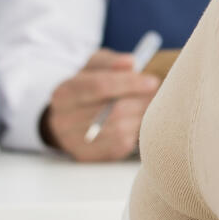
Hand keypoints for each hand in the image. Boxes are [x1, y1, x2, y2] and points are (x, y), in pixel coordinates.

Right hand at [39, 49, 160, 161]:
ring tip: (146, 106)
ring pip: (119, 129)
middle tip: (155, 94)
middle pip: (112, 111)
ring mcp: (74, 142)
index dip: (129, 83)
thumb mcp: (93, 68)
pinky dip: (134, 132)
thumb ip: (110, 62)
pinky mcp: (88, 156)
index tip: (152, 81)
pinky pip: (120, 145)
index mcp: (64, 93)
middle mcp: (64, 120)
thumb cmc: (87, 88)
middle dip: (140, 101)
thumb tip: (130, 63)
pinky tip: (135, 121)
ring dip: (140, 116)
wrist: (68, 120)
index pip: (99, 86)